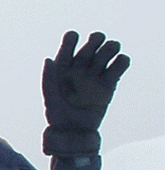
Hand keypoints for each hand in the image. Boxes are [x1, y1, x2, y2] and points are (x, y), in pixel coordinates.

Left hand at [42, 31, 129, 156]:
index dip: (71, 38)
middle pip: (91, 45)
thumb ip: (48, 78)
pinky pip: (118, 67)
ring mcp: (95, 75)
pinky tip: (120, 62)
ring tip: (111, 50)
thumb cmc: (57, 115)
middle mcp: (80, 67)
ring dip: (110, 47)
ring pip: (106, 52)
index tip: (73, 37)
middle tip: (97, 41)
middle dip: (95, 40)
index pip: (68, 43)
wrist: (74, 132)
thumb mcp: (49, 97)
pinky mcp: (109, 85)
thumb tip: (48, 59)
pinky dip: (122, 61)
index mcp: (63, 66)